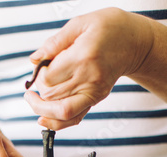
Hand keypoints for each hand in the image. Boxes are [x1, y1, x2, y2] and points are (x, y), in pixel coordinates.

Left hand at [24, 8, 152, 129]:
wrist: (133, 43)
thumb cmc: (107, 29)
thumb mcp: (80, 24)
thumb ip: (55, 42)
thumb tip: (34, 59)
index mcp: (83, 57)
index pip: (48, 78)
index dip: (37, 75)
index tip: (39, 67)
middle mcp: (88, 79)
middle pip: (51, 97)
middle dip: (37, 92)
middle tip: (36, 82)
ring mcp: (93, 93)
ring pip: (60, 113)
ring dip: (41, 109)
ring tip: (34, 100)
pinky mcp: (95, 100)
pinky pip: (73, 120)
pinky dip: (55, 123)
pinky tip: (43, 118)